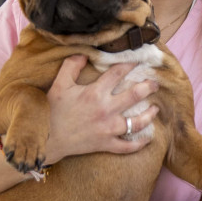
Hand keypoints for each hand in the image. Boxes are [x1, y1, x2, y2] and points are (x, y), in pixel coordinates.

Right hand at [45, 55, 159, 163]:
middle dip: (149, 87)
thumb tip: (83, 54)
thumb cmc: (52, 111)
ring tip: (156, 109)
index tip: (138, 60)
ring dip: (149, 115)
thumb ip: (71, 67)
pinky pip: (127, 146)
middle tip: (155, 84)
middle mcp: (106, 109)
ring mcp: (108, 129)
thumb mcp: (59, 85)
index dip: (130, 64)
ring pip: (137, 122)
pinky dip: (139, 144)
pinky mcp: (106, 144)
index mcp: (95, 92)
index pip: (118, 73)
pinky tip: (148, 139)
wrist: (46, 140)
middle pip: (135, 95)